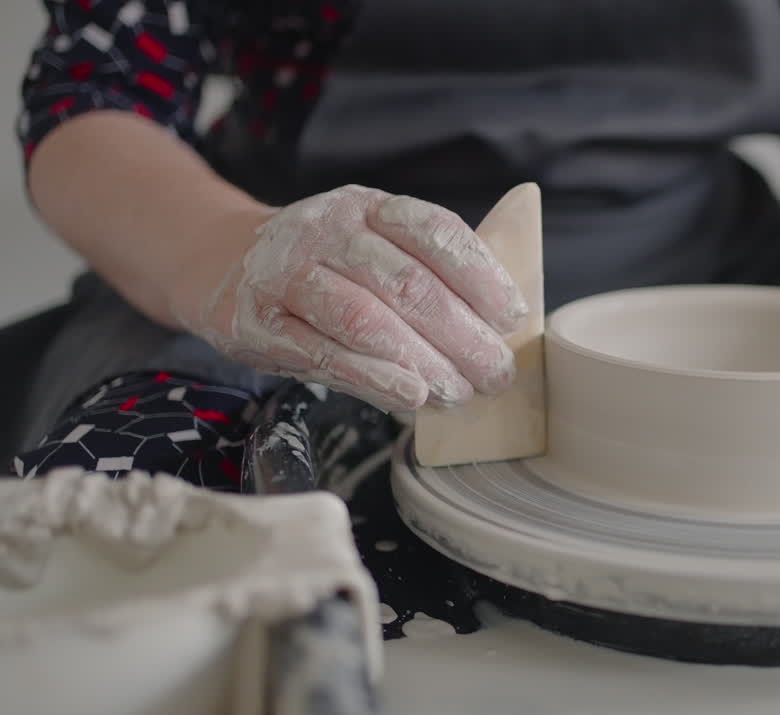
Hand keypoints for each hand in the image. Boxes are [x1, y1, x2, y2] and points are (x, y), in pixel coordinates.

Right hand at [175, 185, 527, 410]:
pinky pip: (323, 353)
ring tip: (460, 394)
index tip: (514, 318)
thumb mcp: (371, 243)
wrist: (219, 259)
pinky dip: (373, 377)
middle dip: (464, 336)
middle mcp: (328, 229)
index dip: (482, 276)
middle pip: (408, 284)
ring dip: (424, 363)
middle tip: (497, 375)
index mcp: (369, 206)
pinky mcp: (257, 321)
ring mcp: (287, 272)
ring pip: (367, 319)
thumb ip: (425, 270)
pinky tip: (410, 396)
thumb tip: (500, 324)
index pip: (435, 232)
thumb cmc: (322, 263)